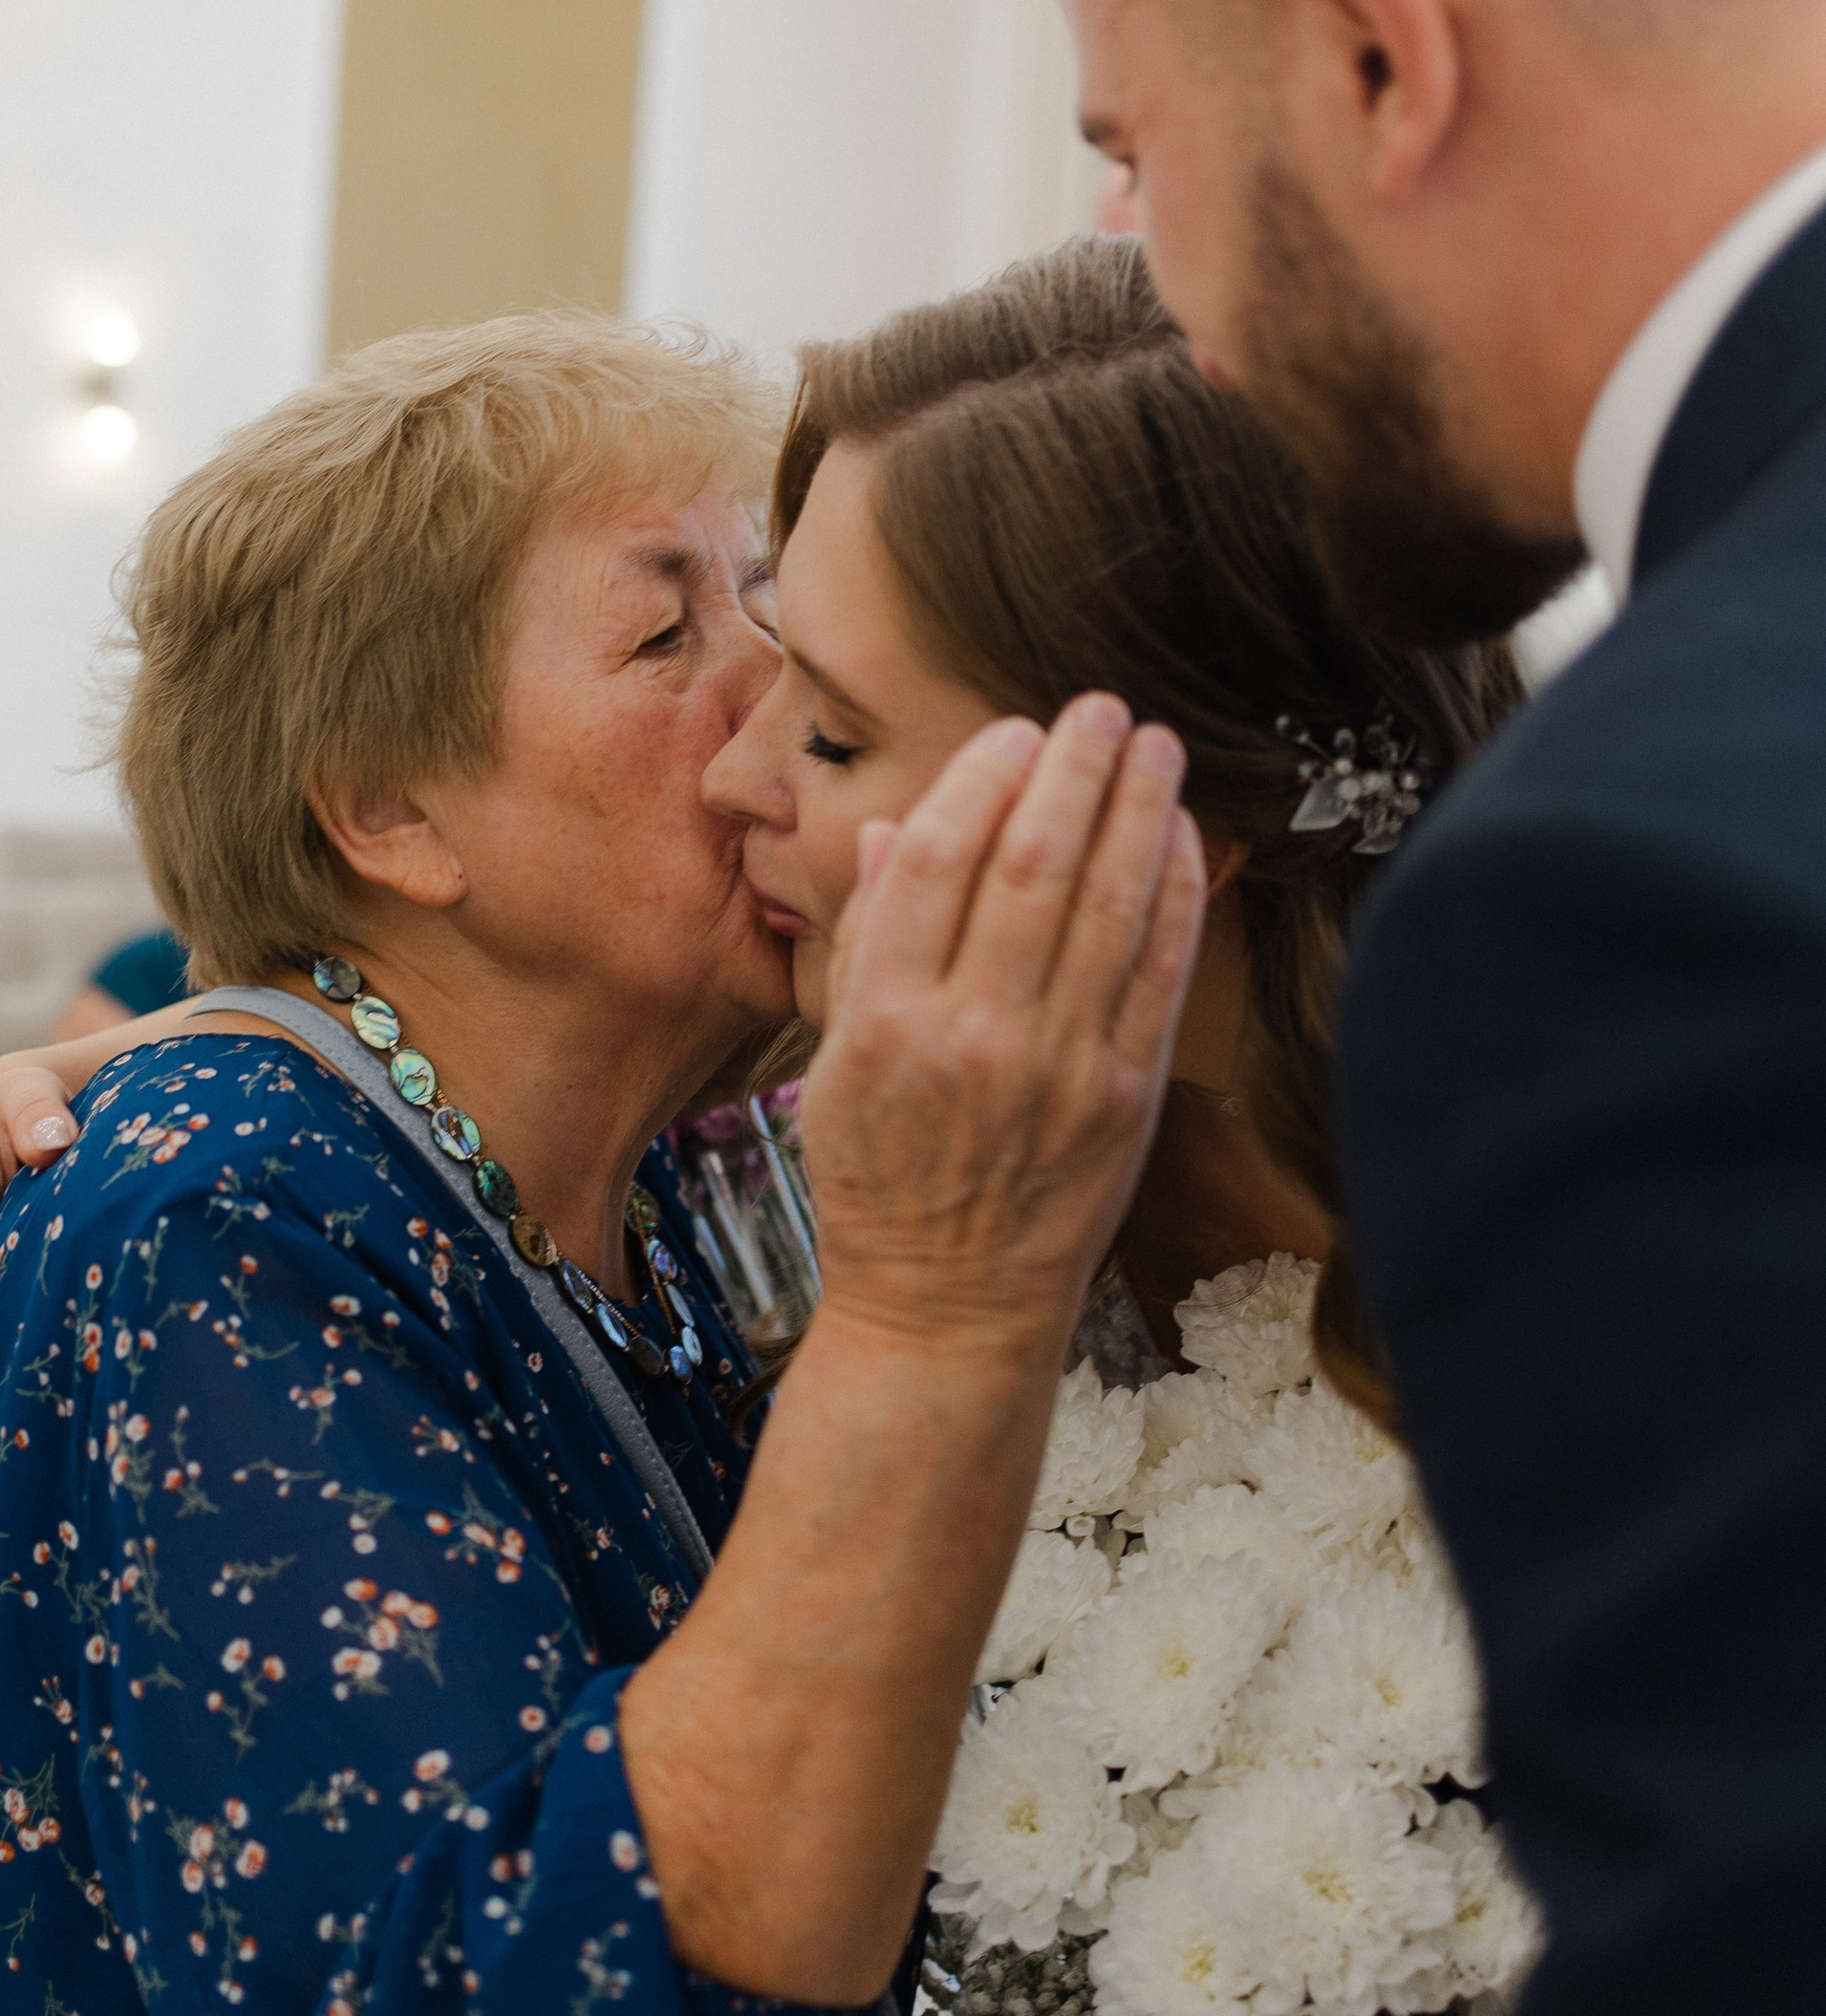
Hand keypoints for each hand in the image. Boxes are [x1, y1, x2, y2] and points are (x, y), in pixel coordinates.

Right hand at [801, 697, 1204, 1356]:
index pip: (938, 861)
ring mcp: (1056, 1068)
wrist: (947, 1307)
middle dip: (1075, 770)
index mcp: (884, 1019)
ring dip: (1139, 810)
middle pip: (1032, 865)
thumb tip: (890, 829)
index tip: (1016, 732)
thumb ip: (865, 941)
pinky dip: (1176, 895)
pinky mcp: (1125, 1100)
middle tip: (1101, 708)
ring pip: (1108, 906)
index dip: (983, 779)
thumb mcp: (833, 1063)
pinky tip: (1182, 839)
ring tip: (1154, 746)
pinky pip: (1159, 973)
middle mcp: (971, 1035)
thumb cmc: (881, 1181)